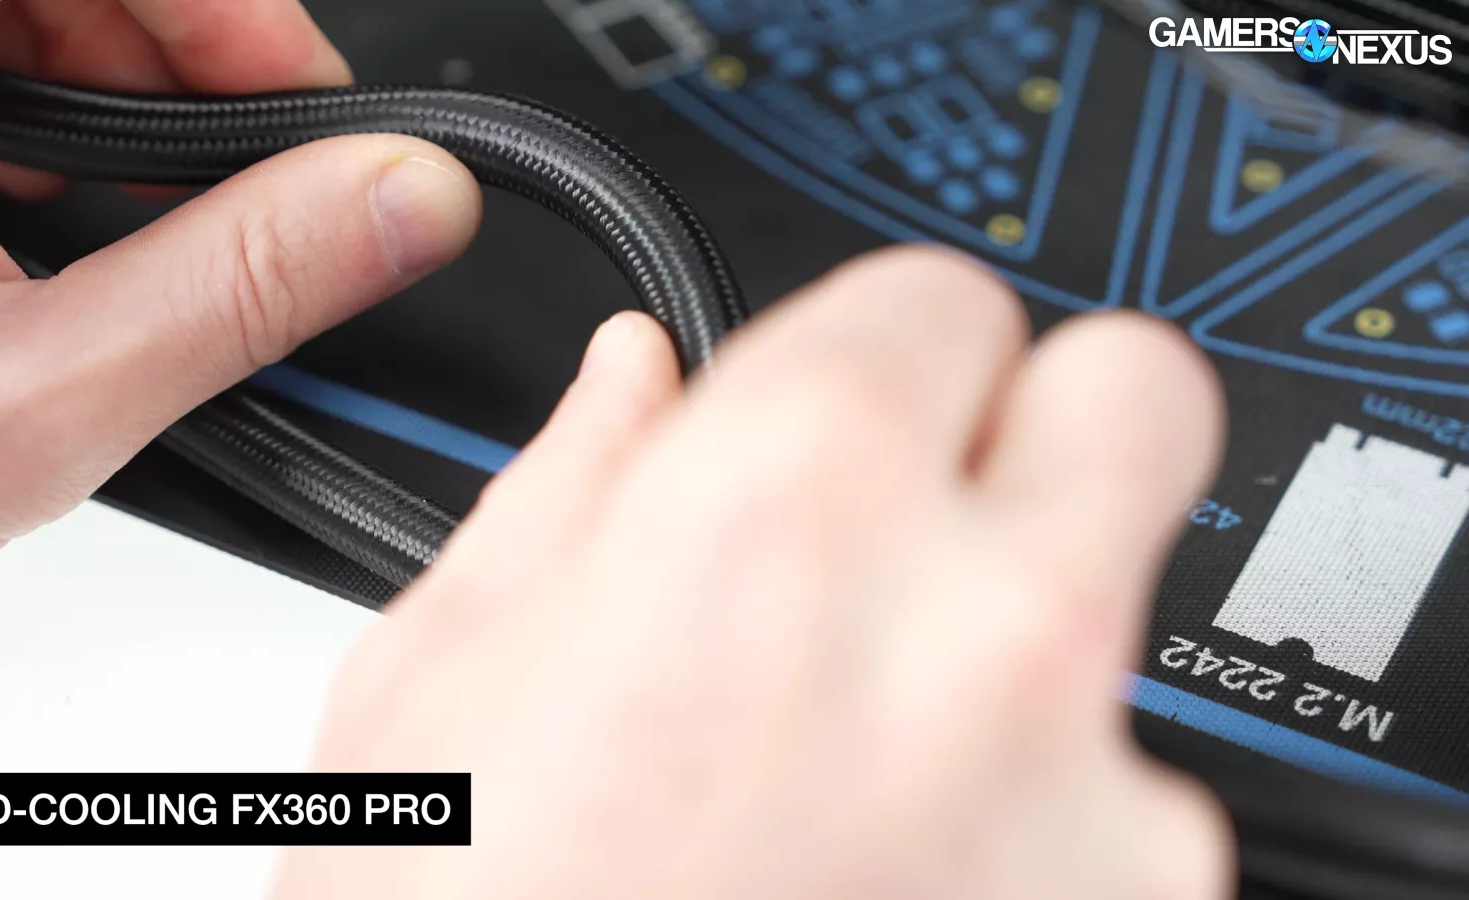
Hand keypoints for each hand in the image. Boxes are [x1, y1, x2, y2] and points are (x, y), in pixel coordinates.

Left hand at [0, 0, 481, 600]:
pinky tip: (18, 209)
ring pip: (3, 1)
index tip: (301, 114)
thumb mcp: (34, 394)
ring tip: (116, 221)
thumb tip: (403, 203)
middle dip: (178, 57)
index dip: (241, 15)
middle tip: (234, 183)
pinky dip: (7, 104)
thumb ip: (245, 285)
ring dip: (97, 85)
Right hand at [279, 247, 1234, 898]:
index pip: (940, 296)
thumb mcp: (439, 674)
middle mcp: (975, 632)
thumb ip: (568, 483)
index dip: (877, 347)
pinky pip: (1117, 796)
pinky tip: (875, 875)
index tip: (850, 400)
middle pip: (1133, 395)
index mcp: (782, 508)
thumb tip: (632, 382)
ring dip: (1009, 652)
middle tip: (930, 507)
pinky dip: (1024, 814)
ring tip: (845, 765)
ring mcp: (1087, 801)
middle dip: (1037, 424)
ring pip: (1117, 618)